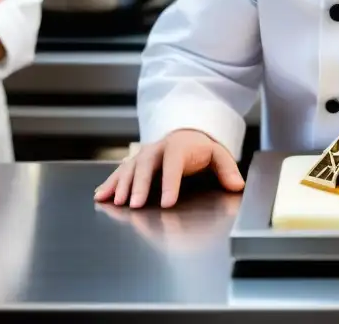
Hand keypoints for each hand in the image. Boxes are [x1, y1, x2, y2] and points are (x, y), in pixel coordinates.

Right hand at [93, 129, 244, 208]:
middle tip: (134, 204)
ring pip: (129, 168)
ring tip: (115, 202)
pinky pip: (119, 172)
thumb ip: (227, 169)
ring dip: (121, 185)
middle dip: (139, 185)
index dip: (170, 184)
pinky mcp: (133, 162)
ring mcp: (143, 155)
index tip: (167, 203)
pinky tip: (101, 196)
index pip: (174, 165)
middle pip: (146, 165)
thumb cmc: (200, 149)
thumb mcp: (217, 154)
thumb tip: (237, 185)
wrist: (185, 133)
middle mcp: (157, 149)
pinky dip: (109, 183)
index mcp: (178, 147)